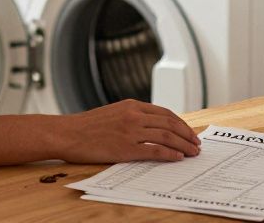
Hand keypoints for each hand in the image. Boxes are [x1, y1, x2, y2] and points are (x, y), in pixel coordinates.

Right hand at [49, 99, 200, 163]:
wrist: (67, 133)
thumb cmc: (86, 126)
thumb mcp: (113, 113)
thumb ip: (132, 116)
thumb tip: (151, 127)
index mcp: (132, 105)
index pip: (165, 113)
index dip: (181, 124)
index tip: (189, 132)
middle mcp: (134, 115)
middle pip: (170, 124)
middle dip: (187, 135)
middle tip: (196, 144)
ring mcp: (131, 131)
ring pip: (166, 136)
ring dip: (183, 145)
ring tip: (192, 153)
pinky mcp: (126, 147)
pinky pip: (154, 150)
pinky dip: (169, 154)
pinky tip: (177, 158)